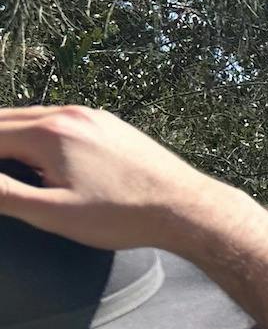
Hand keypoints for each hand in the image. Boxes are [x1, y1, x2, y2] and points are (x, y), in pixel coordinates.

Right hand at [0, 106, 230, 250]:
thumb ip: (4, 194)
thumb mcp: (53, 213)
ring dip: (8, 138)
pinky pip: (57, 123)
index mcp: (48, 132)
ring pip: (30, 120)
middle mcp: (69, 114)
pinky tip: (32, 157)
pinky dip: (34, 136)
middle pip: (4, 121)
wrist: (187, 208)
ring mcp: (92, 116)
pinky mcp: (109, 125)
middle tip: (0, 180)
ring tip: (9, 168)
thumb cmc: (123, 215)